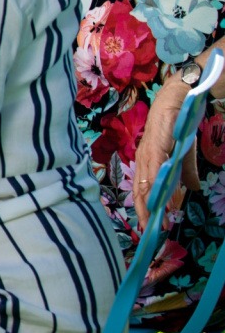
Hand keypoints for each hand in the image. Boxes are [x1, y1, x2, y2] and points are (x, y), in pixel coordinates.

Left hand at [132, 79, 200, 229]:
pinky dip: (155, 186)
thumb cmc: (176, 126)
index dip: (145, 210)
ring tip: (154, 223)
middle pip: (140, 192)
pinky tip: (158, 199)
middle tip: (150, 233)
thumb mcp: (183, 153)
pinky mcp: (155, 147)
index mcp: (147, 162)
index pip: (143, 190)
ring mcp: (147, 153)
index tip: (149, 228)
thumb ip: (186, 172)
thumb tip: (193, 190)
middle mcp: (143, 159)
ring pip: (145, 185)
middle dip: (144, 213)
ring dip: (149, 205)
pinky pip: (154, 170)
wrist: (178, 100)